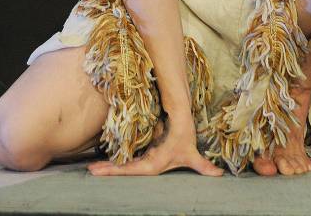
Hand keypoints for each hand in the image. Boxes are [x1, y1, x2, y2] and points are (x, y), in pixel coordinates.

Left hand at [86, 116, 222, 176]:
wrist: (182, 134)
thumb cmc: (183, 142)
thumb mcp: (191, 156)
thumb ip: (203, 167)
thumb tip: (219, 175)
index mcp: (152, 165)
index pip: (131, 170)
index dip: (115, 170)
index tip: (99, 171)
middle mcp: (145, 164)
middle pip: (123, 169)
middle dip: (107, 170)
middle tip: (90, 170)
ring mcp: (142, 160)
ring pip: (122, 165)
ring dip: (108, 166)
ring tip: (91, 168)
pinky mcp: (140, 152)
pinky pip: (126, 158)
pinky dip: (114, 161)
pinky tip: (101, 161)